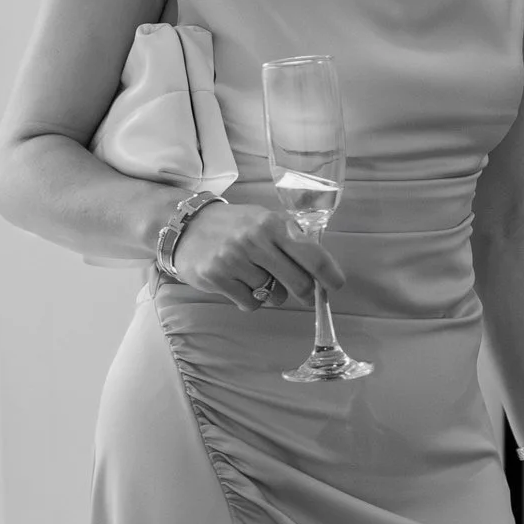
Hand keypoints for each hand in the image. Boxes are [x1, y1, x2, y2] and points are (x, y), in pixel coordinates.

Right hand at [170, 194, 343, 310]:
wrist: (187, 226)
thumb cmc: (235, 226)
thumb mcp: (264, 220)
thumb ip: (291, 240)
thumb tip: (321, 271)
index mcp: (272, 223)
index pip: (312, 254)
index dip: (329, 275)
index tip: (335, 285)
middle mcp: (254, 240)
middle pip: (298, 282)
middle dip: (305, 293)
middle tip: (303, 294)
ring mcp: (234, 260)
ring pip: (273, 296)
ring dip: (271, 294)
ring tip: (256, 277)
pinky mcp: (217, 278)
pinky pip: (250, 303)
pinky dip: (250, 299)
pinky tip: (239, 283)